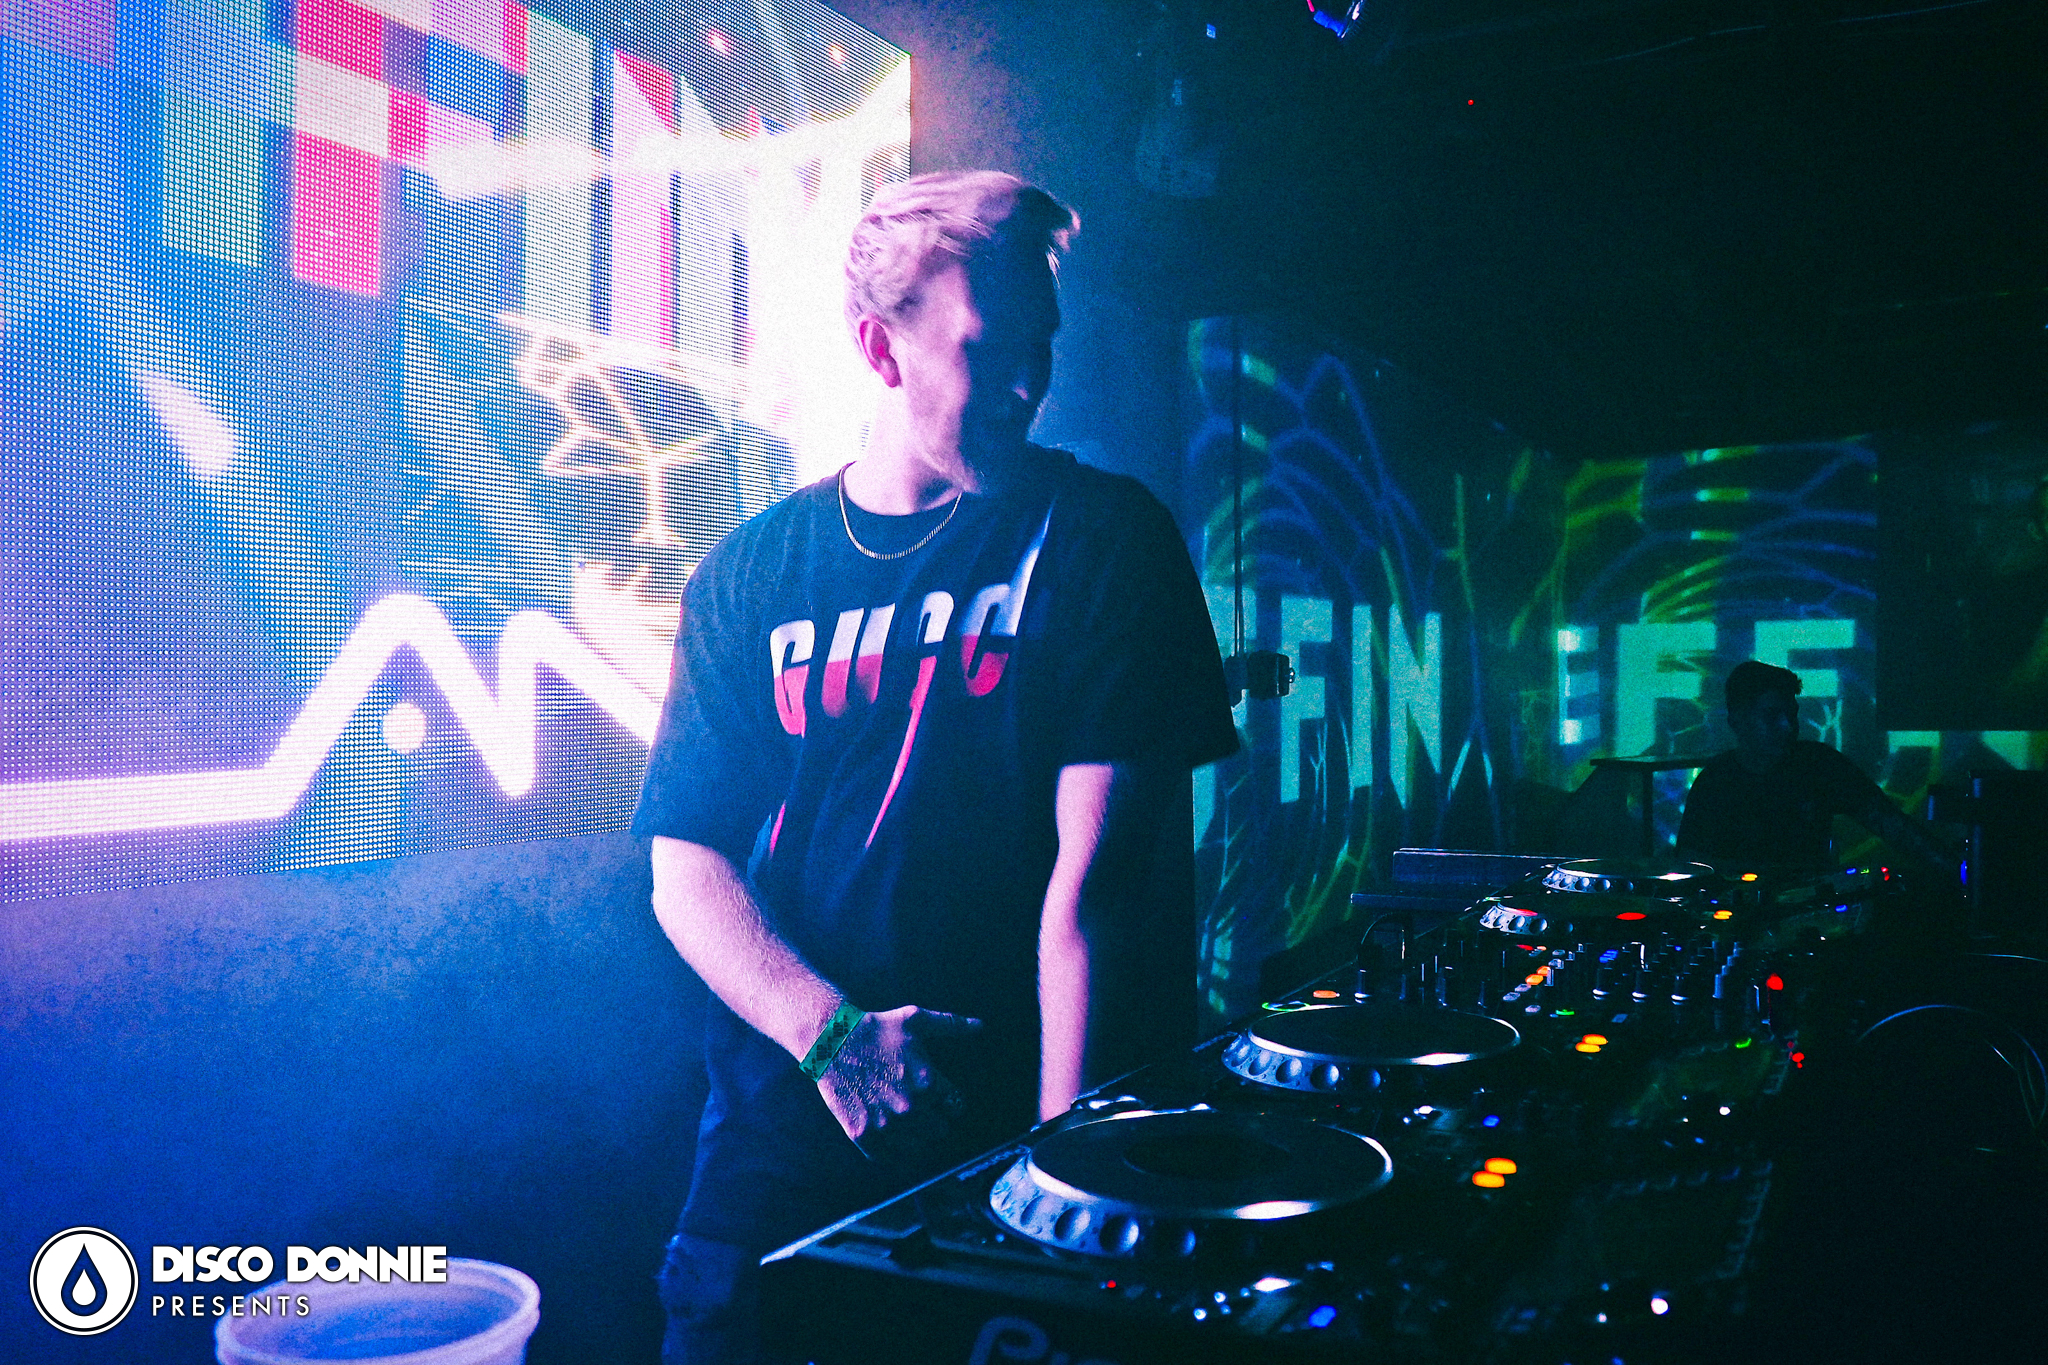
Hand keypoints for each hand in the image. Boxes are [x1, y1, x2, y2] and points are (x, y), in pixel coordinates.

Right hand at [816, 1004, 979, 1154]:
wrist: (833, 1040)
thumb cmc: (876, 1028)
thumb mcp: (916, 1020)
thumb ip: (952, 1025)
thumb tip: (981, 1026)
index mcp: (928, 1082)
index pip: (956, 1106)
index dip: (950, 1101)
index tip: (941, 1097)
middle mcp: (910, 1108)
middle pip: (940, 1130)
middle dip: (934, 1119)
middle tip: (920, 1107)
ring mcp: (886, 1124)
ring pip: (917, 1146)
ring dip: (914, 1135)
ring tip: (903, 1119)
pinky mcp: (863, 1134)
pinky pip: (888, 1157)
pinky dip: (890, 1149)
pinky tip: (887, 1131)